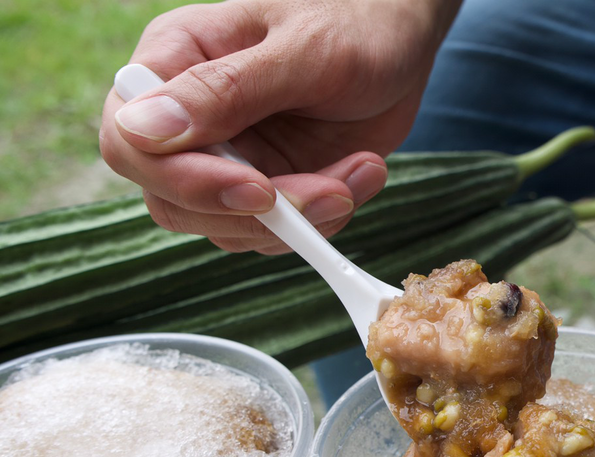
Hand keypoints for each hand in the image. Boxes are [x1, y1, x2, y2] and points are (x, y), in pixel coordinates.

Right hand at [99, 0, 461, 253]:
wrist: (401, 42)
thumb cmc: (352, 23)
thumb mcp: (300, 50)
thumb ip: (225, 91)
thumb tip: (141, 130)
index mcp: (174, 63)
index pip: (131, 145)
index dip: (185, 181)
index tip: (258, 189)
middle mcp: (189, 118)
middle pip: (175, 202)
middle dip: (257, 214)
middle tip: (332, 193)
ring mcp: (228, 159)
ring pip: (229, 228)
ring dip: (302, 219)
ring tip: (362, 169)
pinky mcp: (269, 187)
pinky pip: (277, 233)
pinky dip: (325, 219)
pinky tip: (363, 172)